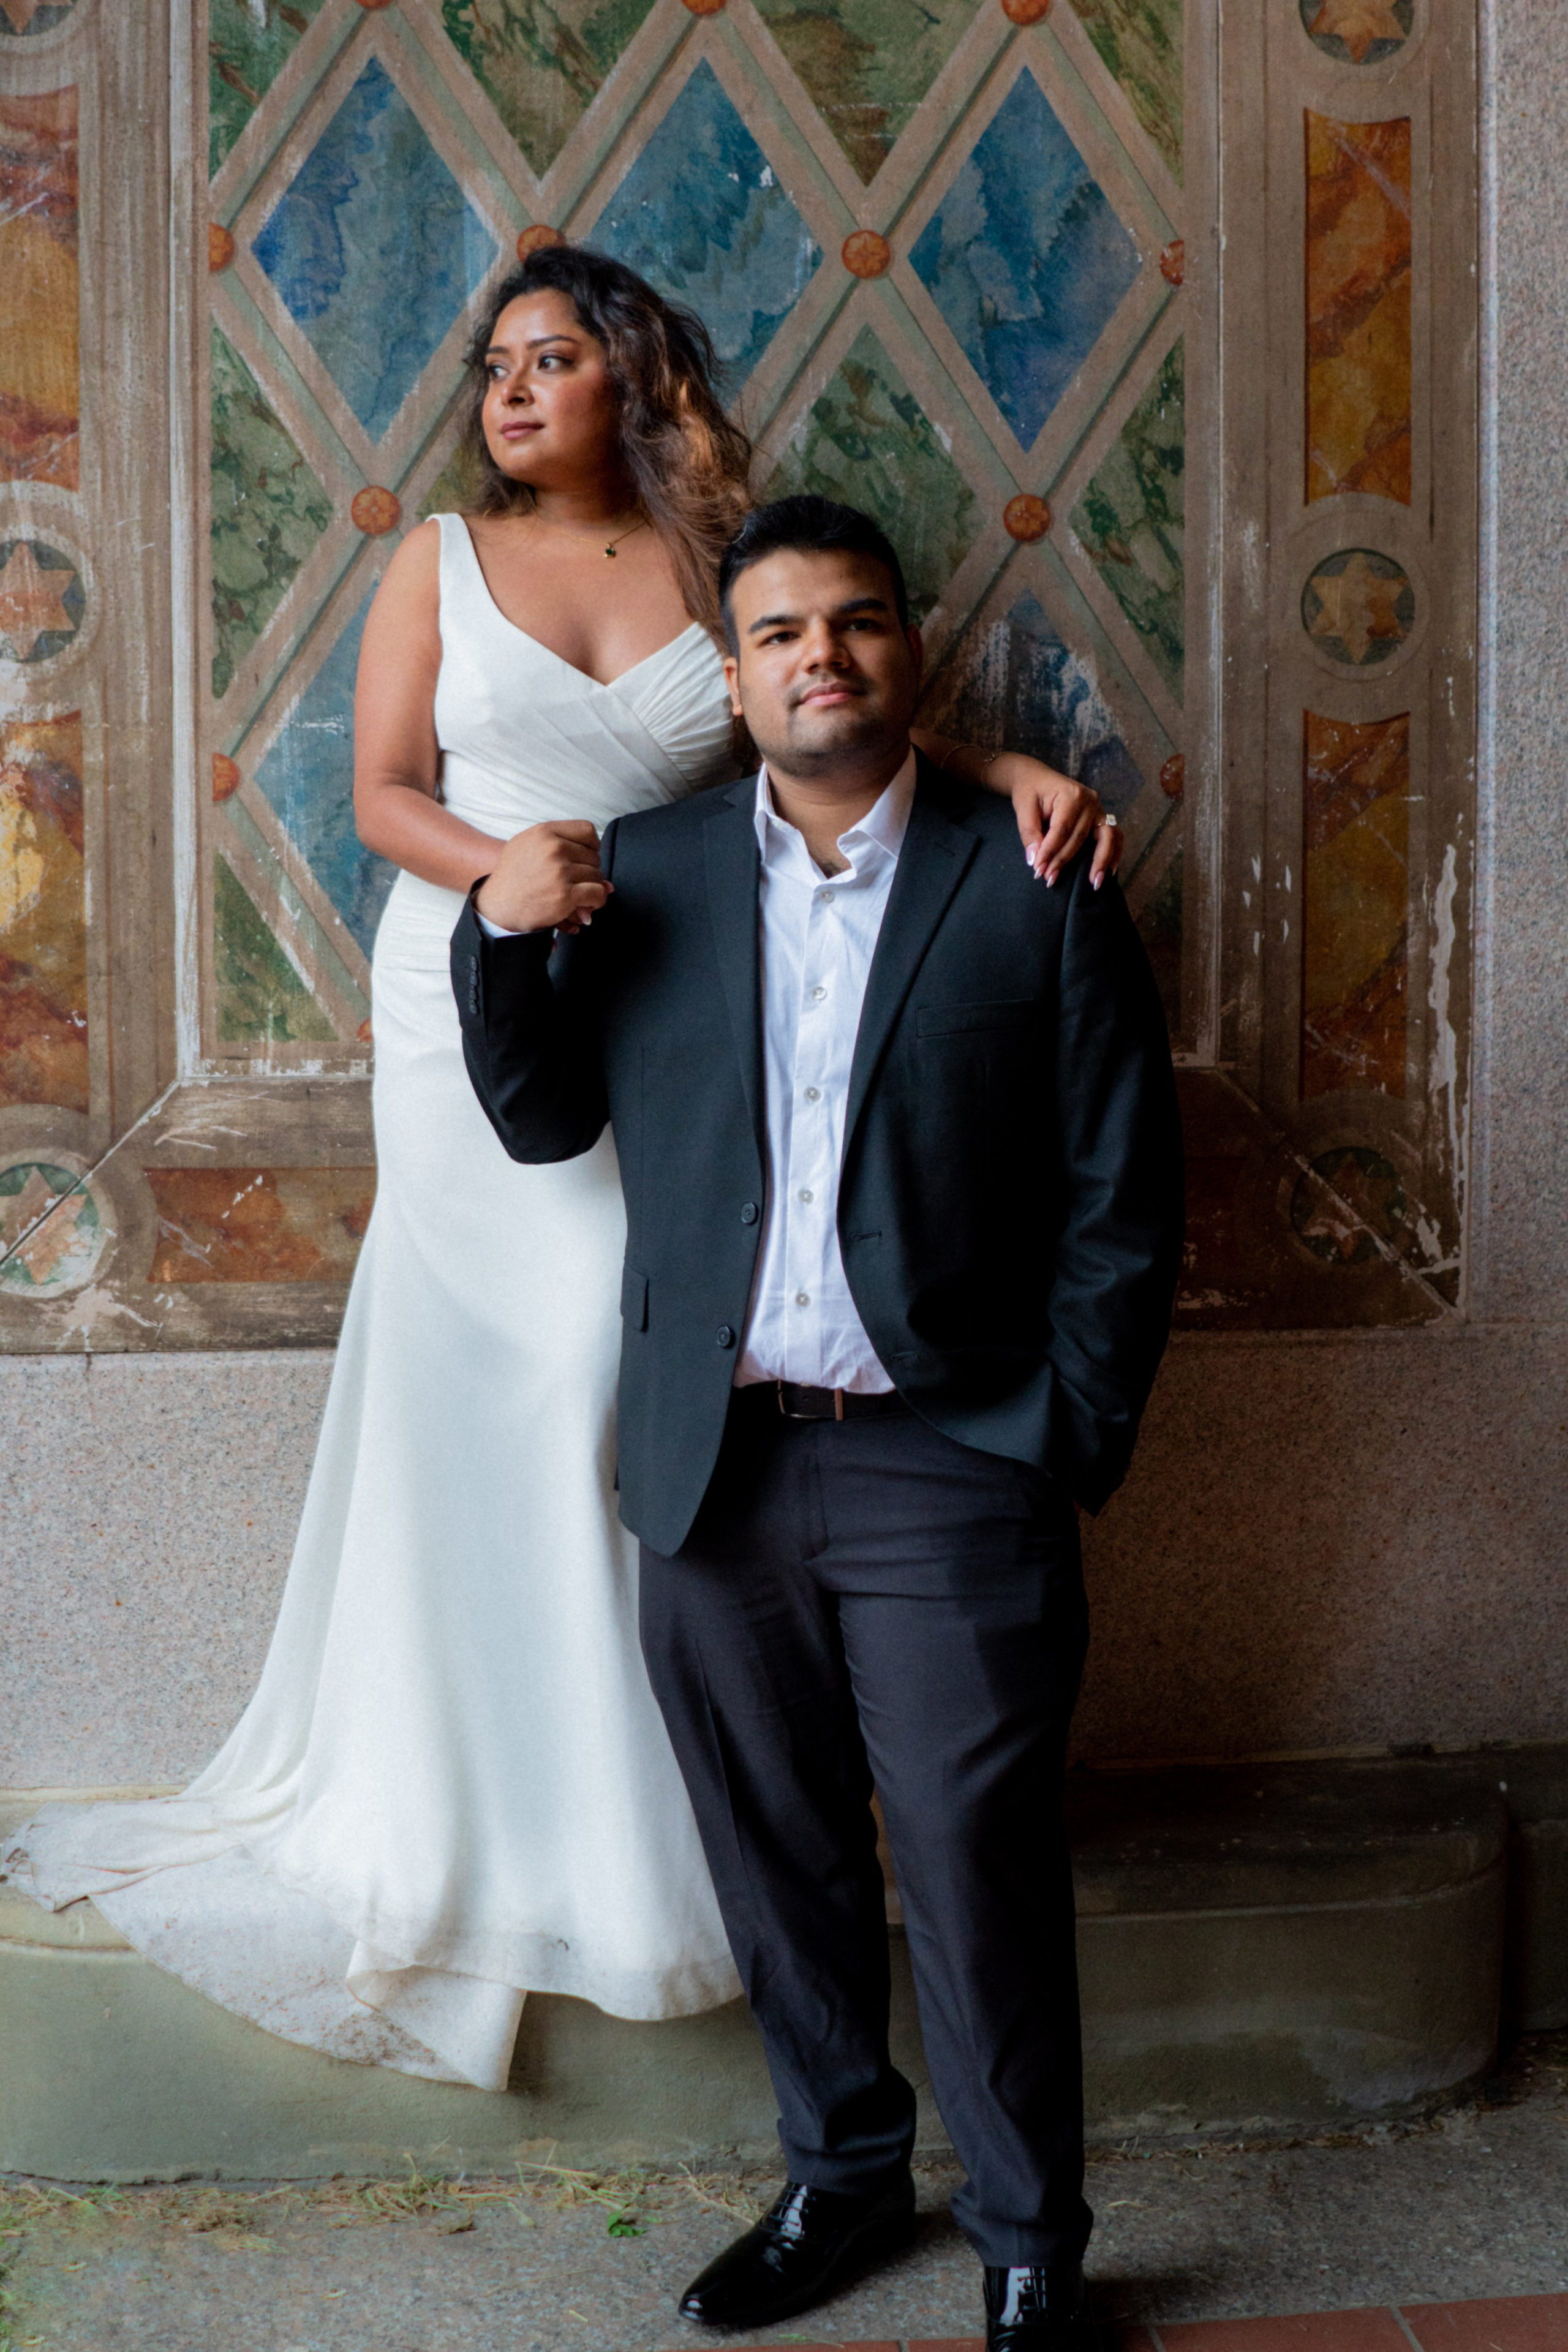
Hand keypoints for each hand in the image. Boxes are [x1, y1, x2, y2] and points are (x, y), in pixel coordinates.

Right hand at [475, 820, 610, 933]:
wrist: (498, 904)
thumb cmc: (514, 876)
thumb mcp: (527, 847)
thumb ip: (561, 850)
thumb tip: (600, 867)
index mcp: (545, 832)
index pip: (587, 830)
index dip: (592, 845)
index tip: (586, 857)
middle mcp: (553, 848)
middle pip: (593, 856)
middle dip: (589, 870)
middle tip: (575, 881)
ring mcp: (560, 871)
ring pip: (597, 876)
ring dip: (593, 887)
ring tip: (578, 894)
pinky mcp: (564, 894)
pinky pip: (597, 893)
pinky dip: (597, 900)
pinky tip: (586, 905)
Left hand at [1007, 764, 1123, 890]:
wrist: (1036, 778)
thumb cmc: (1030, 792)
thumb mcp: (1023, 808)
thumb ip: (1029, 834)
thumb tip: (1035, 861)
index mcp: (1071, 794)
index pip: (1061, 830)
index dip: (1050, 852)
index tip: (1038, 870)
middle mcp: (1090, 800)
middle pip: (1079, 838)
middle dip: (1063, 861)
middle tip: (1049, 879)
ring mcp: (1099, 808)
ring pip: (1104, 838)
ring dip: (1099, 861)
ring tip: (1094, 883)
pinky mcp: (1101, 816)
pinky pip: (1114, 835)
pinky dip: (1113, 853)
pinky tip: (1109, 871)